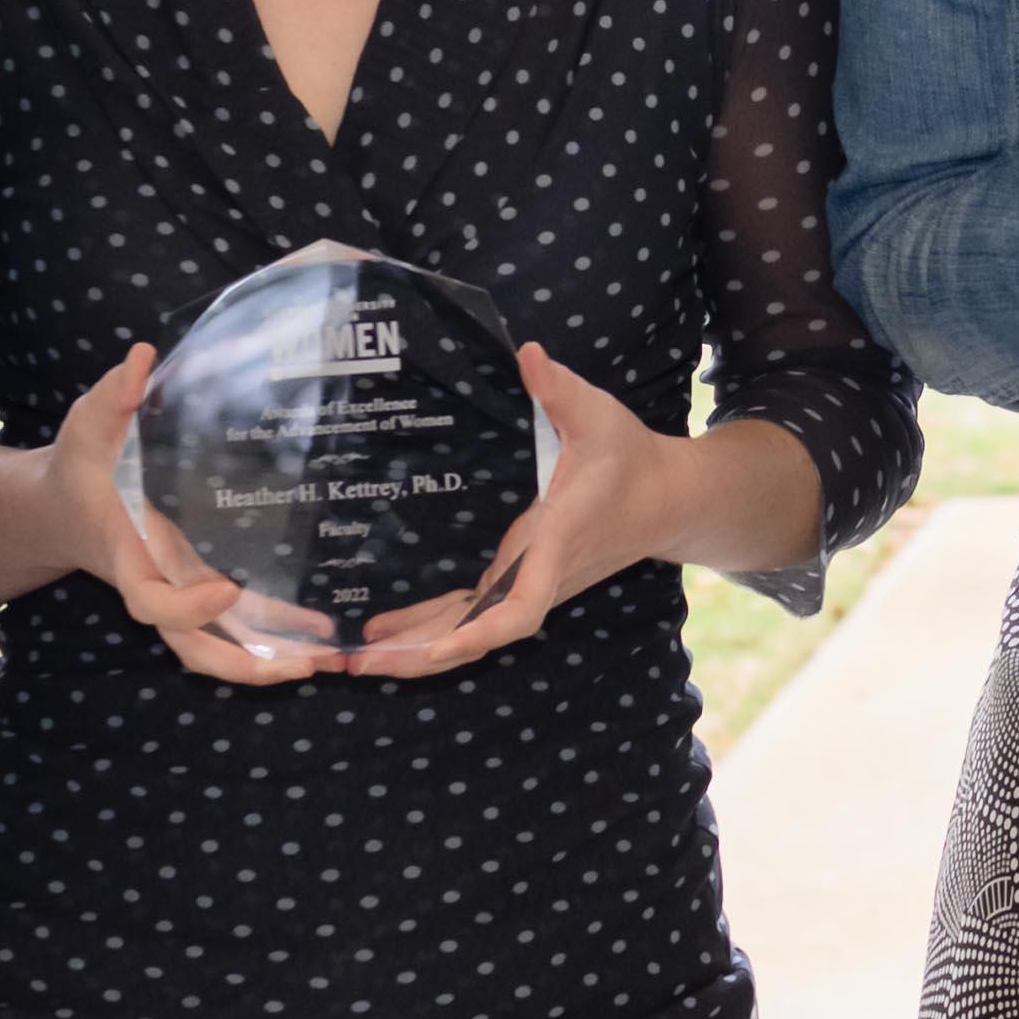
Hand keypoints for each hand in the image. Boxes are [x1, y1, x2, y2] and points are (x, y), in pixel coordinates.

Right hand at [34, 341, 342, 686]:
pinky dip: (271, 638)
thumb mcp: (90, 424)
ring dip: (269, 661)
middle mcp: (155, 584)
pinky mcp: (196, 590)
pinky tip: (320, 636)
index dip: (187, 606)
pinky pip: (232, 628)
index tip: (229, 587)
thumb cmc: (81, 463)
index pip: (150, 601)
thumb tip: (141, 358)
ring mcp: (177, 593)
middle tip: (306, 661)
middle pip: (192, 647)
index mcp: (128, 554)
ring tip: (326, 660)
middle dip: (245, 663)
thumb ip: (113, 394)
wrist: (66, 505)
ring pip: (216, 649)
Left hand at [350, 345, 738, 679]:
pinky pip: (470, 618)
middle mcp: (538, 576)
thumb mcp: (601, 416)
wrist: (665, 500)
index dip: (480, 632)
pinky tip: (384, 636)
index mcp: (554, 544)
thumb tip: (528, 354)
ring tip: (353, 660)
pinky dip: (428, 631)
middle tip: (355, 664)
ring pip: (468, 633)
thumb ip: (562, 390)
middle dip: (419, 655)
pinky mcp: (520, 581)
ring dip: (413, 650)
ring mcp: (528, 584)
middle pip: (477, 636)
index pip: (521, 608)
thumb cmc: (630, 458)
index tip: (440, 647)